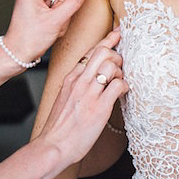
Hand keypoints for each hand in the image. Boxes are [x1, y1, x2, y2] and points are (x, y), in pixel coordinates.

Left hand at [0, 0, 91, 65]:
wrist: (18, 53)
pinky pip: (57, 3)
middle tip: (58, 16)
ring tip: (54, 23)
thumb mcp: (56, 20)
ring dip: (63, 9)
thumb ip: (74, 2)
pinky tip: (52, 24)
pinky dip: (59, 13)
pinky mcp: (38, 4)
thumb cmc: (30, 39)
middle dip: (65, 0)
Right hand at [34, 29, 127, 165]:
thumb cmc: (60, 127)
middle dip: (116, 55)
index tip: (118, 33)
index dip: (107, 40)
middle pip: (103, 52)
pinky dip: (125, 86)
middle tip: (120, 67)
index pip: (90, 51)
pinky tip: (122, 94)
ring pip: (112, 66)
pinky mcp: (100, 106)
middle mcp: (80, 81)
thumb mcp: (65, 98)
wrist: (54, 145)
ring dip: (121, 72)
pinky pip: (119, 85)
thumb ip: (78, 86)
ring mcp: (89, 93)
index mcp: (71, 78)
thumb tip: (93, 80)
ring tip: (119, 84)